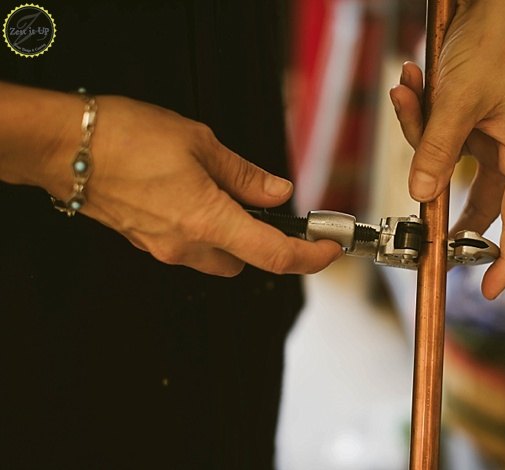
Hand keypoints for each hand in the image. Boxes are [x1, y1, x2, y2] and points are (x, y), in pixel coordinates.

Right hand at [48, 96, 342, 275]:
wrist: (65, 146)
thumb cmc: (126, 137)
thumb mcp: (200, 143)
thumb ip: (244, 175)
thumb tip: (277, 192)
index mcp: (208, 221)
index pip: (274, 254)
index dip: (309, 257)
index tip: (326, 250)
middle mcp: (186, 245)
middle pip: (245, 259)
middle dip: (261, 238)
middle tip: (262, 205)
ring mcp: (163, 248)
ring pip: (216, 255)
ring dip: (229, 233)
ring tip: (216, 189)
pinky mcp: (146, 243)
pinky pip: (187, 245)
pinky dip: (201, 228)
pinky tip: (188, 194)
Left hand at [390, 0, 504, 298]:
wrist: (485, 2)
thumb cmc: (492, 44)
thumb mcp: (460, 101)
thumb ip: (439, 150)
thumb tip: (422, 196)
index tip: (491, 291)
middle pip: (475, 203)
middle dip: (441, 206)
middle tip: (421, 230)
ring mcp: (483, 138)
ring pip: (442, 166)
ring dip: (418, 134)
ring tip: (411, 90)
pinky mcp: (462, 123)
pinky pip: (432, 137)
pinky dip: (415, 115)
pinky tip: (408, 83)